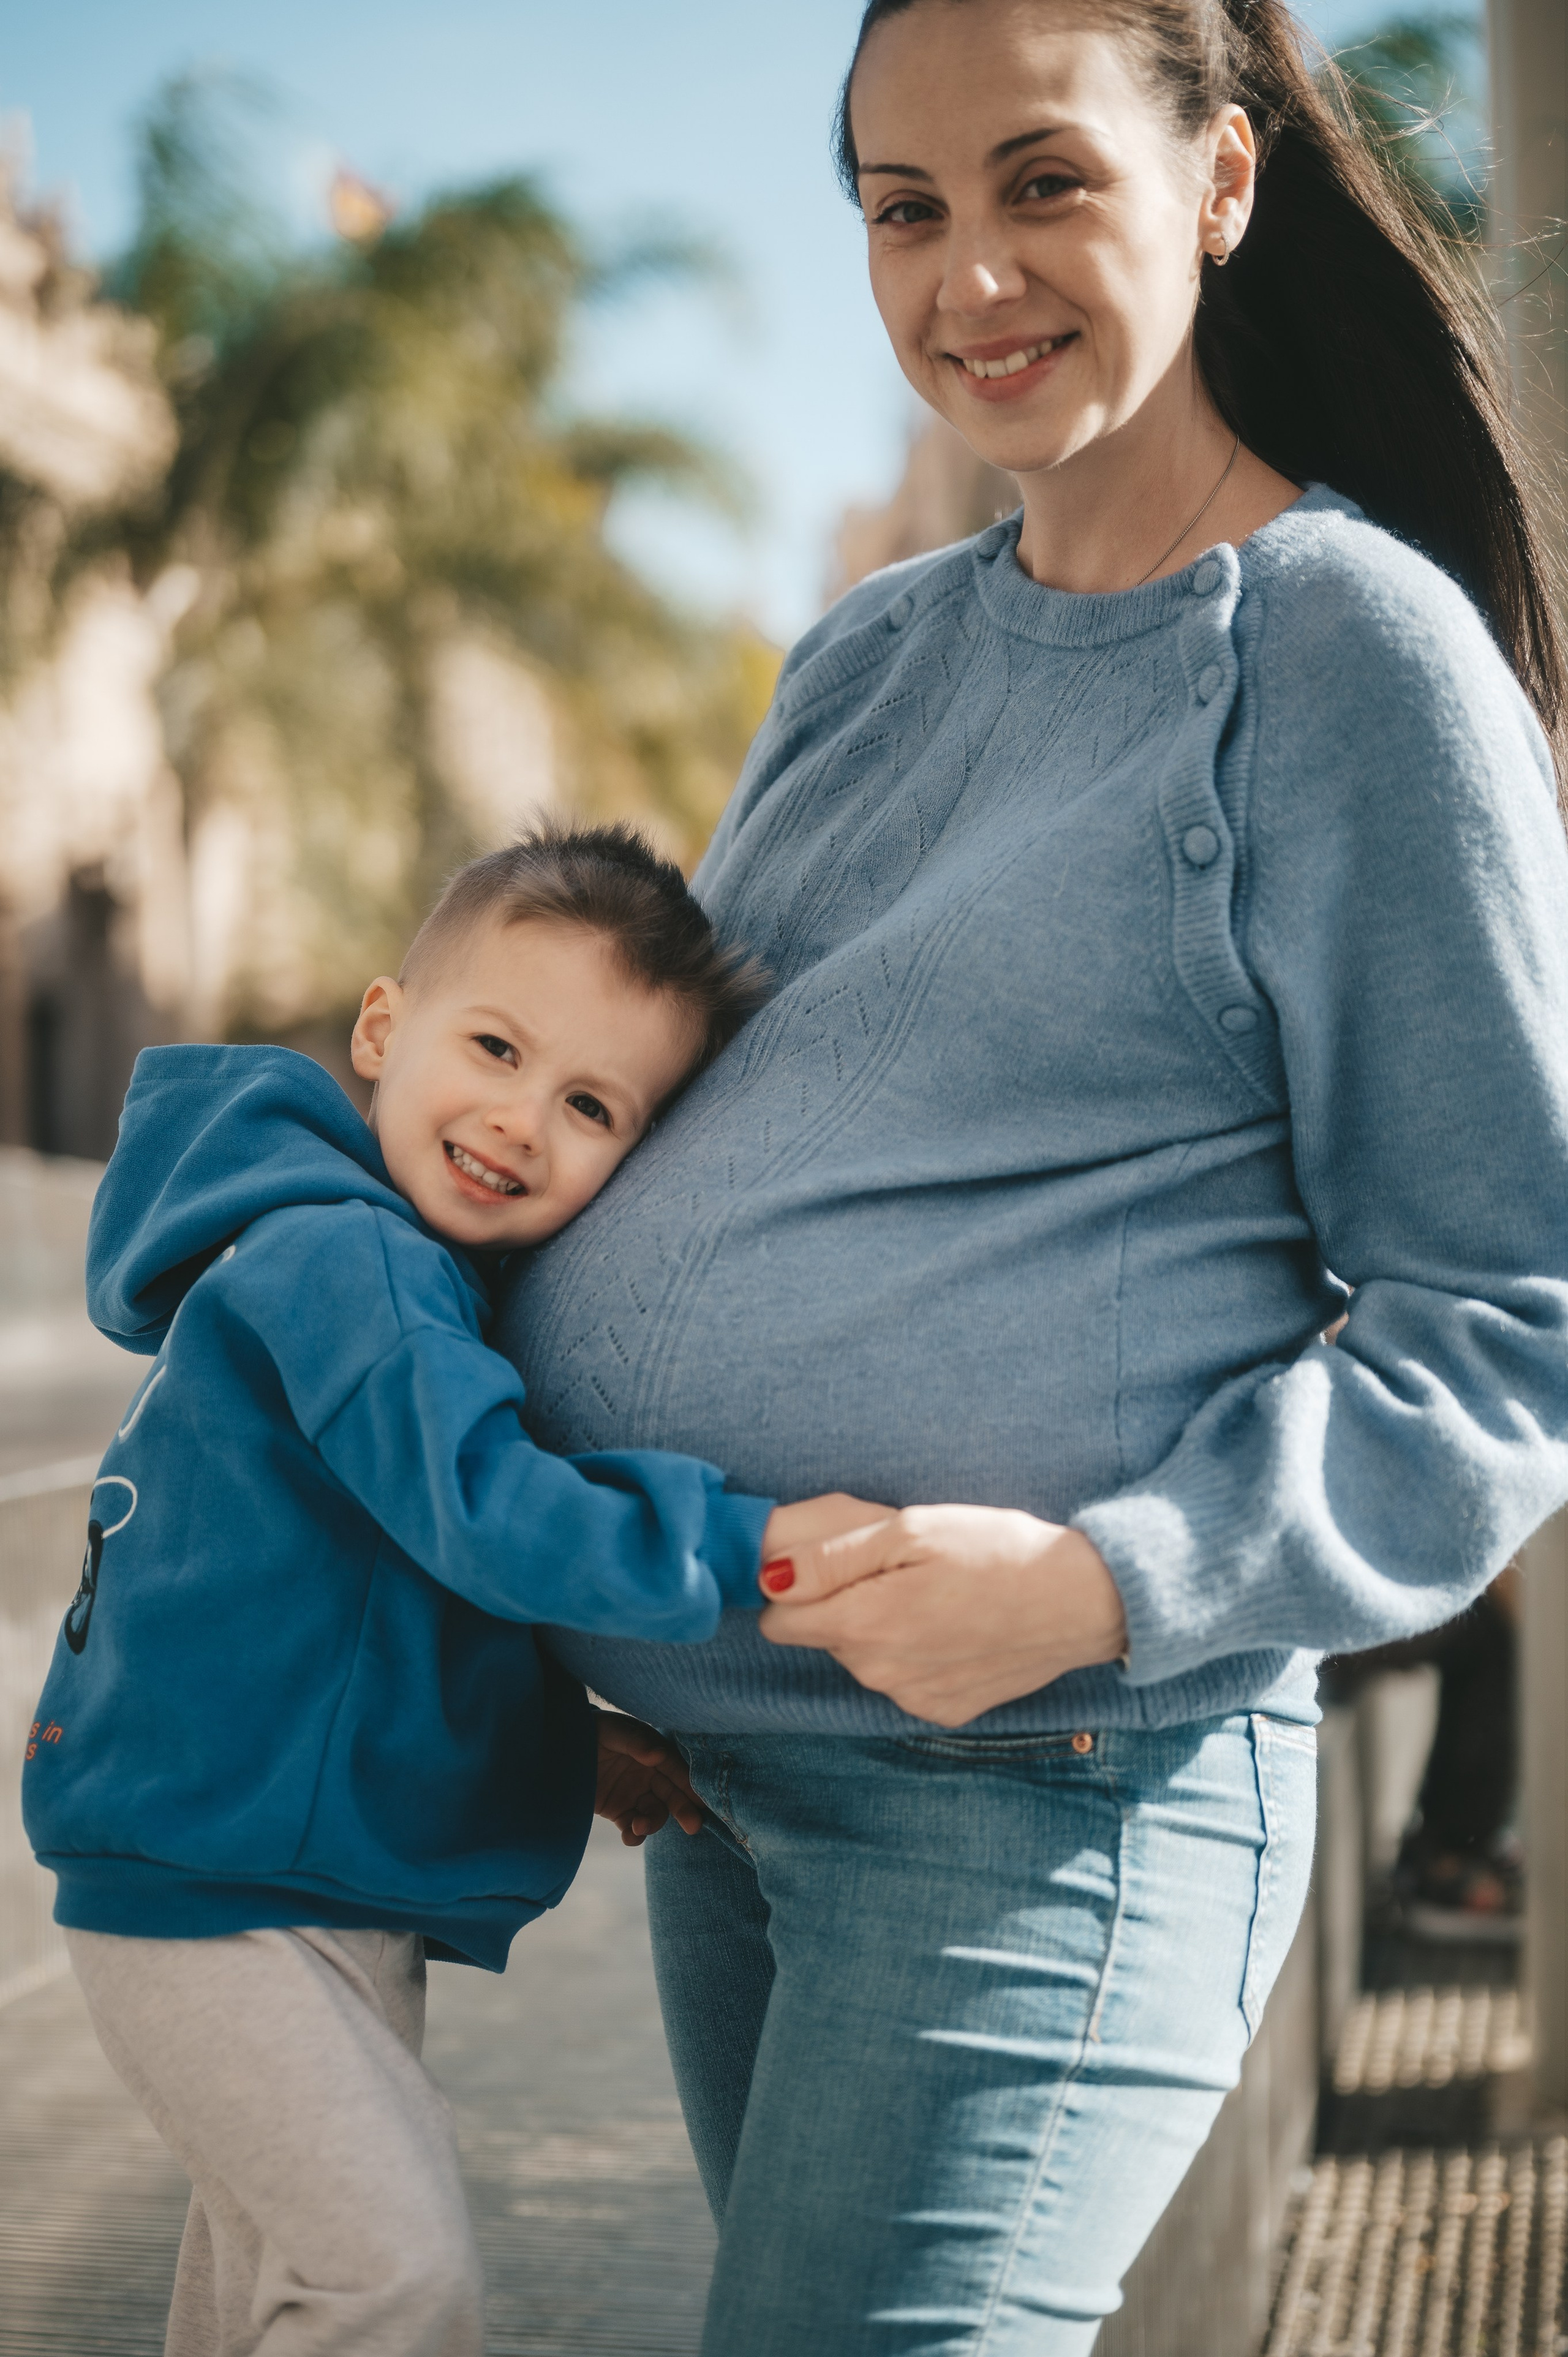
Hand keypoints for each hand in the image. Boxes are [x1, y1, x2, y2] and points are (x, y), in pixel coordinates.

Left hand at [593, 1711, 704, 1846]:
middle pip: (671, 1793)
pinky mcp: (618, 1811)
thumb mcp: (610, 1730)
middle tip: (693, 1826)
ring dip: (652, 1823)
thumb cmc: (589, 1731)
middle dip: (683, 1809)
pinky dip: (634, 1835)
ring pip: (654, 1813)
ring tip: (639, 1827)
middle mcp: (648, 1773)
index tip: (701, 1801)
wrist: (555, 1748)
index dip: (688, 1783)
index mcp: (651, 1750)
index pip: (674, 1767)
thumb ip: (634, 1741)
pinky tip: (630, 1837)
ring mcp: (633, 1793)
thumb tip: (659, 1755)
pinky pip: (632, 1826)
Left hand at [757, 1504, 1127, 1726]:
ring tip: (934, 1593)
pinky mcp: (943, 1711)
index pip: (777, 1621)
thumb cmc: (996, 1551)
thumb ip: (833, 1557)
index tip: (828, 1564)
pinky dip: (916, 1654)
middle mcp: (878, 1673)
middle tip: (900, 1569)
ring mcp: (911, 1698)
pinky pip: (902, 1680)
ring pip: (863, 1659)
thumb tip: (770, 1578)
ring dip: (881, 1627)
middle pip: (823, 1636)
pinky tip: (955, 1626)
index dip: (795, 1587)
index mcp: (862, 1624)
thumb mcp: (911, 1530)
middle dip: (844, 1602)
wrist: (1080, 1601)